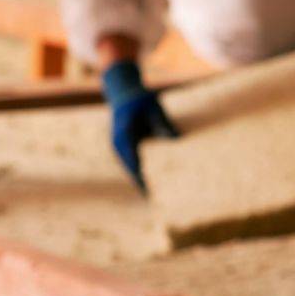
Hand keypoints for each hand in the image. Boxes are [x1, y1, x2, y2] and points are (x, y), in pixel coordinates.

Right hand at [101, 60, 179, 192]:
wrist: (124, 94)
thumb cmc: (142, 100)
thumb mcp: (154, 108)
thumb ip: (163, 123)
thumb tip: (175, 140)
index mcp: (124, 135)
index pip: (134, 161)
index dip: (142, 177)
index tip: (151, 190)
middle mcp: (118, 144)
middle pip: (131, 169)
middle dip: (143, 185)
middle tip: (157, 201)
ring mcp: (119, 147)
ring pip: (131, 169)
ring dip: (141, 182)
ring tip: (155, 199)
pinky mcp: (124, 148)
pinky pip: (133, 164)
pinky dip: (141, 174)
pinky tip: (152, 186)